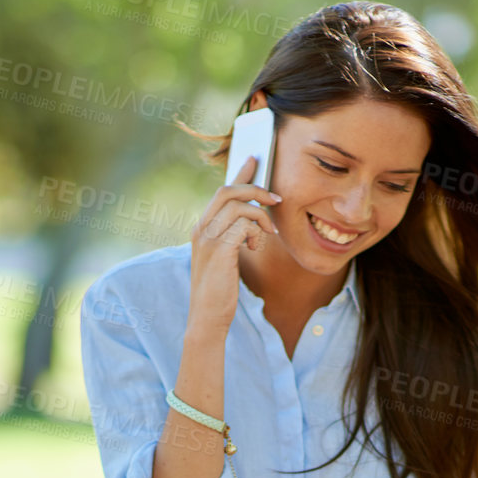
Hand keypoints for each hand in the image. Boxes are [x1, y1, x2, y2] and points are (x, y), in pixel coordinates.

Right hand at [188, 155, 281, 334]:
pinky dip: (255, 232)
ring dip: (260, 216)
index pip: (221, 191)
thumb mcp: (225, 258)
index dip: (240, 174)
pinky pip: (243, 225)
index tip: (255, 160)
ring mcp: (207, 238)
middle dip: (255, 189)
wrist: (207, 317)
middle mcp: (201, 228)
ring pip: (238, 205)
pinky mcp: (219, 249)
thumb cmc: (219, 290)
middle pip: (228, 190)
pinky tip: (255, 247)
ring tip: (268, 233)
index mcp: (202, 228)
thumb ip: (232, 237)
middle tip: (276, 199)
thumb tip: (253, 221)